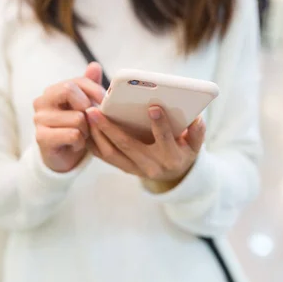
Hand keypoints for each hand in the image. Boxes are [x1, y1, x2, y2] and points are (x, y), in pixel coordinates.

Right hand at [34, 63, 105, 172]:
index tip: (106, 103)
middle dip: (88, 107)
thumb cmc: (74, 128)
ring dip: (87, 130)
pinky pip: (72, 134)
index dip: (95, 90)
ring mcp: (39, 119)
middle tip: (91, 120)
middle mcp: (42, 101)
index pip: (78, 81)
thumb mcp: (83, 106)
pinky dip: (80, 142)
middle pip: (69, 90)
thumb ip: (88, 85)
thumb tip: (94, 65)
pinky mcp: (41, 137)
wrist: (62, 156)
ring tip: (83, 135)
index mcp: (53, 90)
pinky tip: (76, 144)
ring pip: (77, 117)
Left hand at [85, 106, 205, 192]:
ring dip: (96, 134)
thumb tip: (197, 118)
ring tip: (87, 115)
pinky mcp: (123, 167)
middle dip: (110, 127)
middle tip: (95, 110)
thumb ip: (197, 132)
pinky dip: (93, 143)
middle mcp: (151, 165)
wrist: (173, 174)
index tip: (153, 107)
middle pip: (127, 145)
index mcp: (171, 157)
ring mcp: (134, 168)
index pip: (165, 140)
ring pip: (111, 153)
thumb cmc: (183, 151)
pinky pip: (104, 157)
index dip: (161, 124)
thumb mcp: (194, 144)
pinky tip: (85, 127)